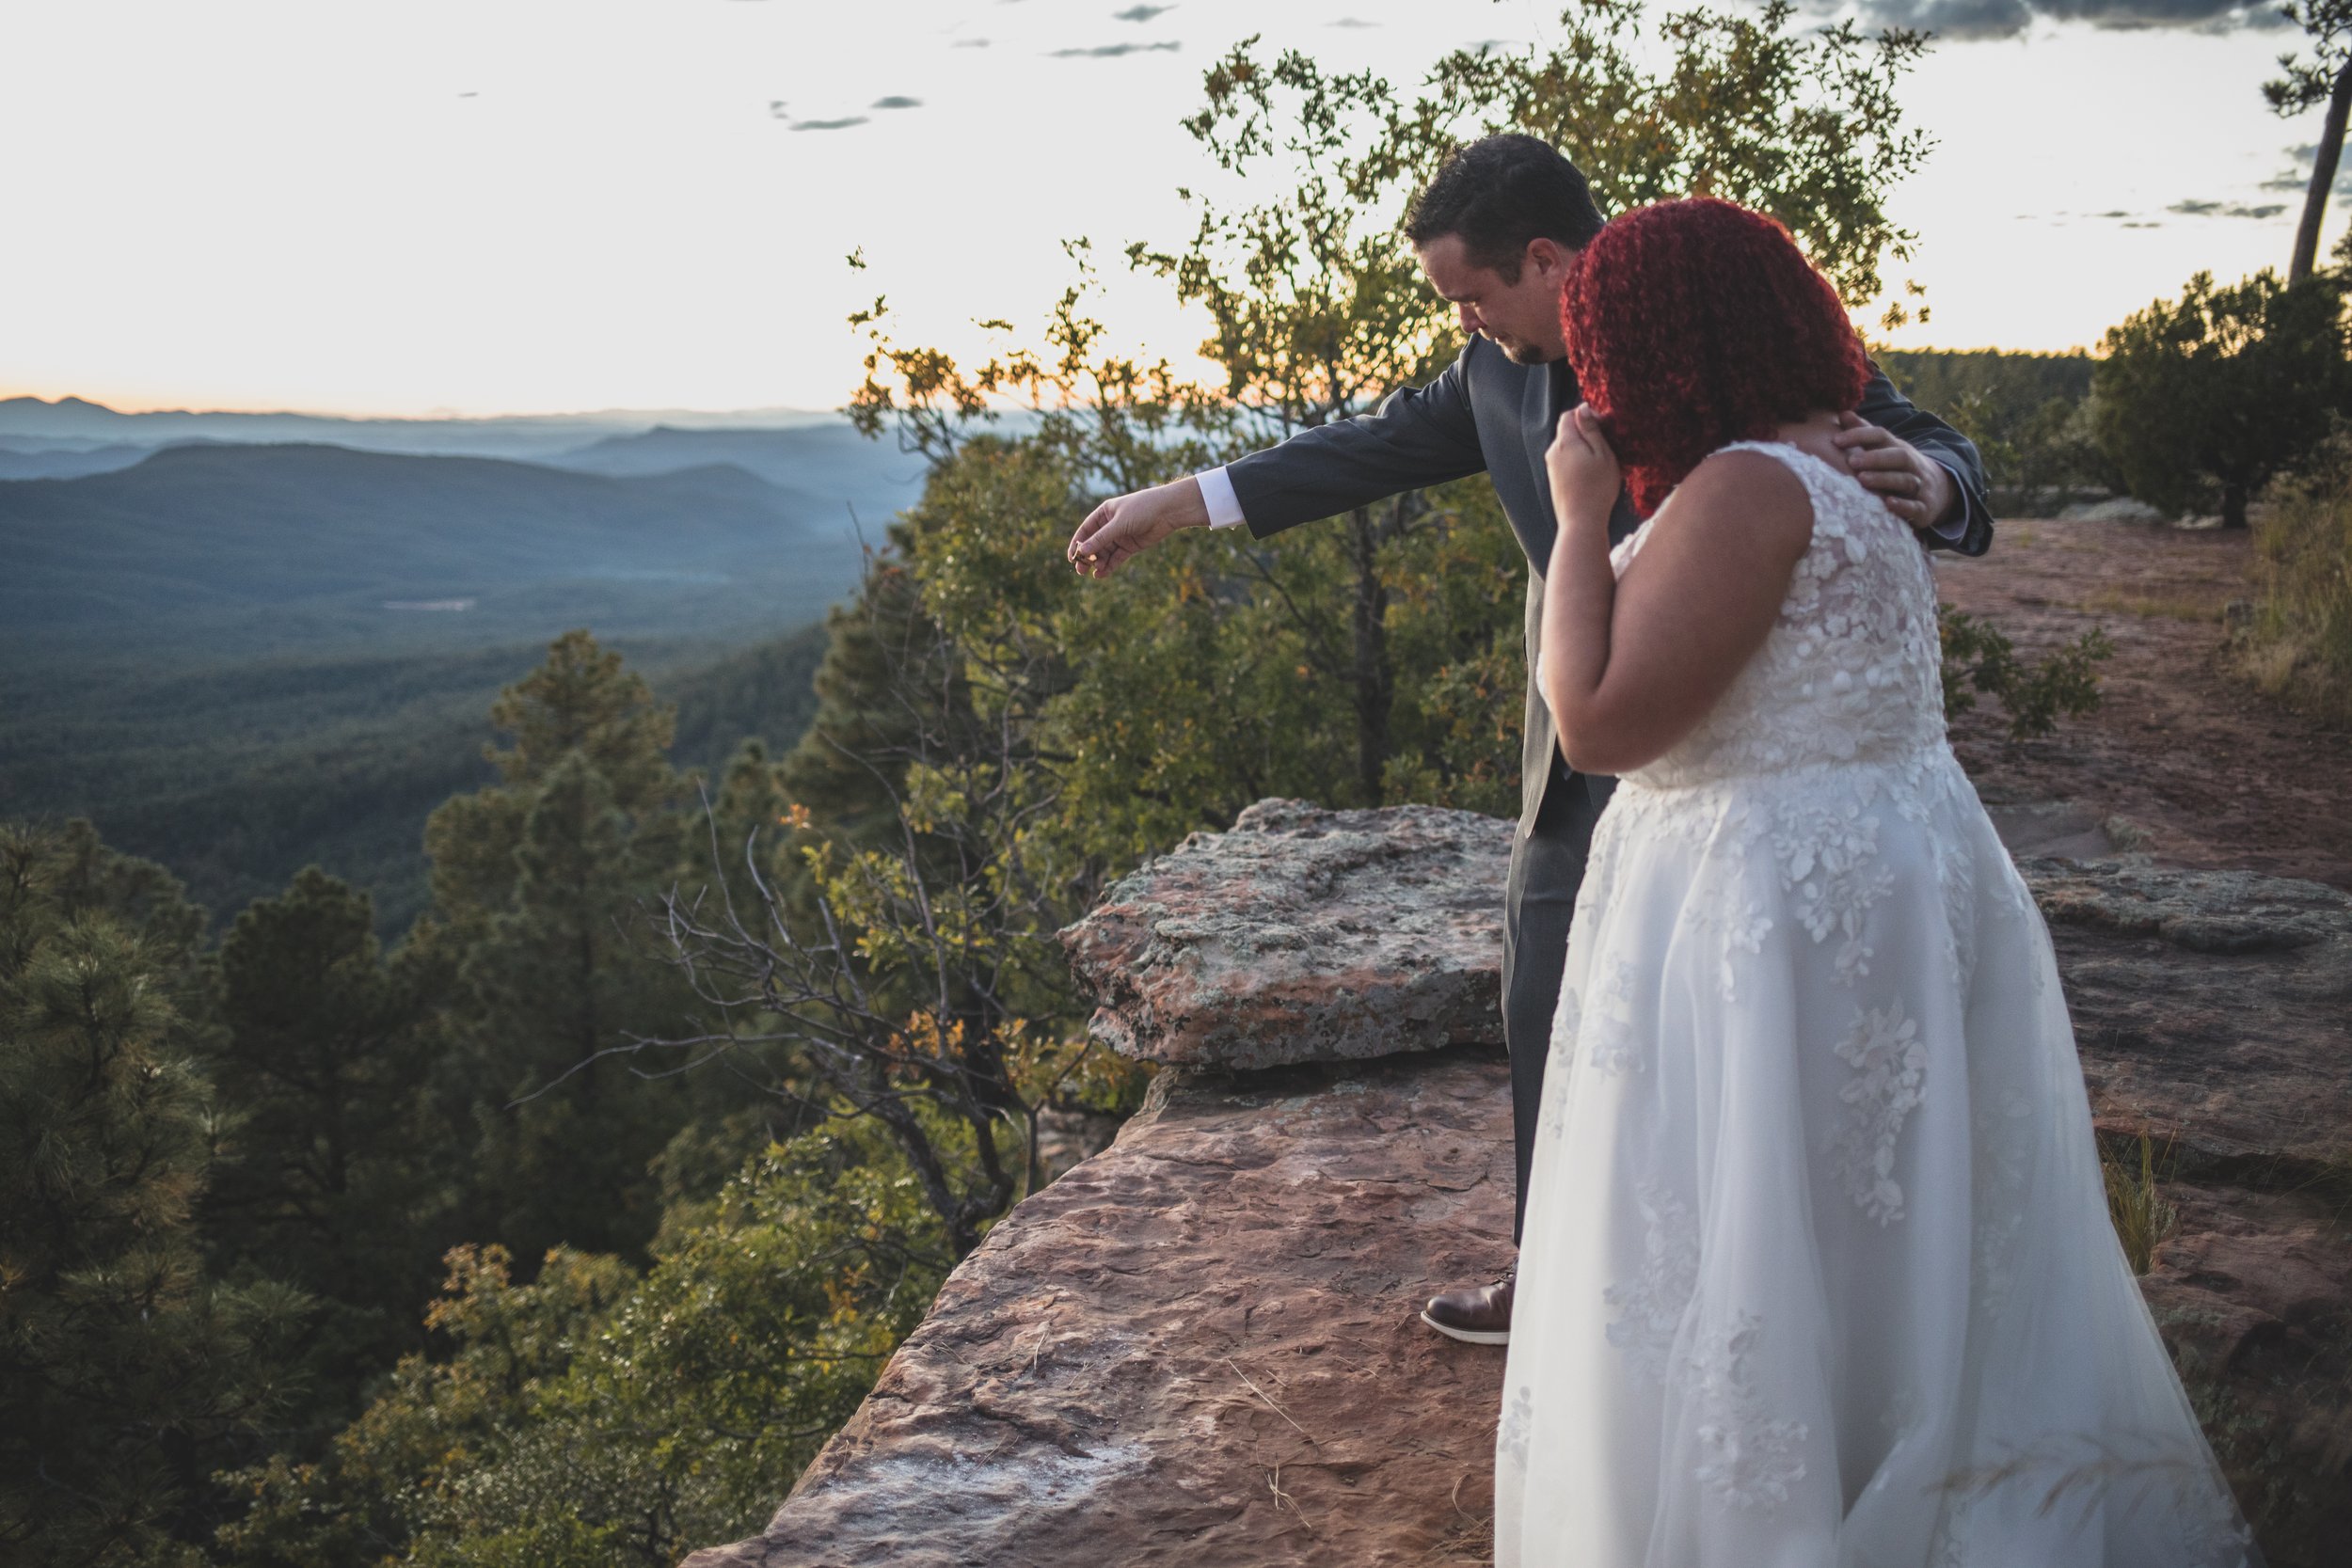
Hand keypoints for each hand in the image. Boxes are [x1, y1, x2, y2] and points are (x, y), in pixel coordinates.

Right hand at [1065, 478, 1208, 578]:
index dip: (1077, 543)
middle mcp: (1110, 525)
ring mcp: (1120, 536)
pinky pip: (1116, 558)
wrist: (1167, 511)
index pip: (1085, 530)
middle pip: (1094, 544)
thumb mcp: (1118, 523)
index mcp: (1104, 513)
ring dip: (1099, 563)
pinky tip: (1102, 574)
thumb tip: (1083, 551)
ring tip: (1095, 571)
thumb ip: (1101, 538)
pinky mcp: (1130, 546)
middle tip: (1080, 570)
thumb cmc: (1141, 509)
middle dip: (1087, 557)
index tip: (1071, 557)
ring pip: (1105, 553)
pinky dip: (1109, 566)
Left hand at [1546, 404, 1620, 528]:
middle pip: (1567, 430)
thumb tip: (1583, 408)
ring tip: (1600, 461)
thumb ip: (1591, 429)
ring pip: (1567, 446)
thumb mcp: (1602, 454)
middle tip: (1606, 445)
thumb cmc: (1597, 488)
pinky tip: (1590, 473)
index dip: (1586, 415)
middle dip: (1585, 431)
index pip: (1569, 415)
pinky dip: (1577, 460)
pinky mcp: (1554, 478)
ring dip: (1583, 447)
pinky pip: (1565, 460)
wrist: (1581, 521)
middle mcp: (1553, 451)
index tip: (1603, 426)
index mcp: (1564, 441)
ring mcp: (1551, 465)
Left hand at [1831, 412, 1955, 527]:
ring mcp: (1920, 485)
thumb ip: (1864, 433)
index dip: (1860, 436)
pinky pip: (1916, 507)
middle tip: (1852, 461)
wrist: (1938, 489)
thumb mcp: (1886, 449)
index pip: (1882, 436)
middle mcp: (1912, 464)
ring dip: (1884, 479)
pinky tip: (1889, 504)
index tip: (1836, 441)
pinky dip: (1904, 506)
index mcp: (1898, 448)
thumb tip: (1842, 414)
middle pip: (1898, 456)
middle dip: (1875, 458)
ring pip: (1905, 480)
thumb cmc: (1899, 467)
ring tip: (1862, 480)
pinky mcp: (1924, 508)